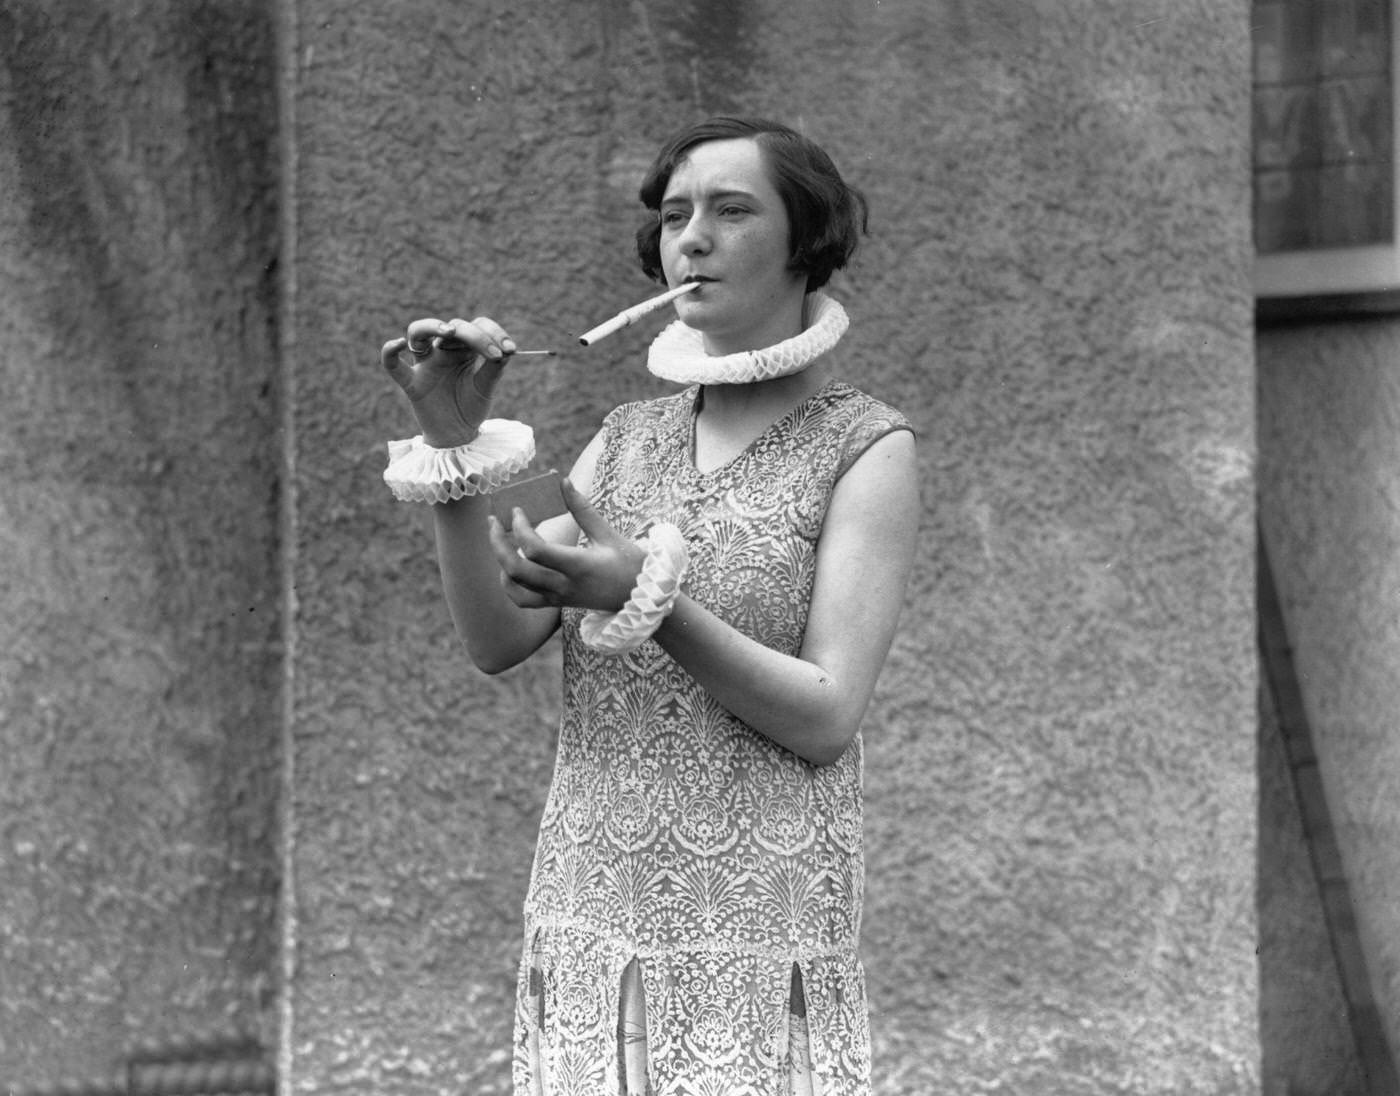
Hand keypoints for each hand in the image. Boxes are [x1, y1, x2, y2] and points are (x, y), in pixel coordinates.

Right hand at [380, 315, 516, 447]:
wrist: (457, 435)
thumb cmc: (471, 406)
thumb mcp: (487, 387)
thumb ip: (494, 368)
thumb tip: (507, 350)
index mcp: (465, 347)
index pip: (476, 325)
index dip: (493, 332)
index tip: (510, 349)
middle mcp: (443, 350)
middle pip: (453, 327)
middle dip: (475, 336)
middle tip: (494, 353)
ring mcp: (425, 365)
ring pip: (417, 332)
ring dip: (432, 327)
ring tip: (449, 331)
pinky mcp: (412, 383)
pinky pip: (393, 366)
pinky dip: (389, 353)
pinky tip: (398, 343)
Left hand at [488, 479, 647, 610]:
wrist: (639, 596)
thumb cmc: (628, 562)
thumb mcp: (607, 532)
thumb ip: (582, 509)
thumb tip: (563, 481)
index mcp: (578, 565)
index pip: (535, 549)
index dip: (520, 527)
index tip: (517, 510)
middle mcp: (564, 585)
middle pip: (516, 568)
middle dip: (498, 542)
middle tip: (494, 522)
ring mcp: (558, 597)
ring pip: (515, 586)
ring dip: (501, 561)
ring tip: (501, 539)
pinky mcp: (556, 604)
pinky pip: (523, 600)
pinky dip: (509, 584)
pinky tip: (509, 566)